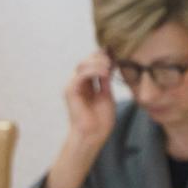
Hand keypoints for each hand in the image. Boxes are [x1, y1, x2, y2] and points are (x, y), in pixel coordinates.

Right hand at [43, 52, 117, 187]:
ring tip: (110, 65)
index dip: (103, 56)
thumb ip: (106, 81)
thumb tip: (111, 66)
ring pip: (82, 65)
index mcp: (86, 83)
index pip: (92, 63)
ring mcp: (73, 85)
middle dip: (100, 57)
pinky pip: (80, 75)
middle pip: (86, 60)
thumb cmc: (101, 120)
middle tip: (114, 56)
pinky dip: (93, 71)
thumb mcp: (107, 95)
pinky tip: (105, 72)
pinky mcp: (70, 91)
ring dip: (97, 63)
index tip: (117, 53)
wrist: (94, 135)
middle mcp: (77, 82)